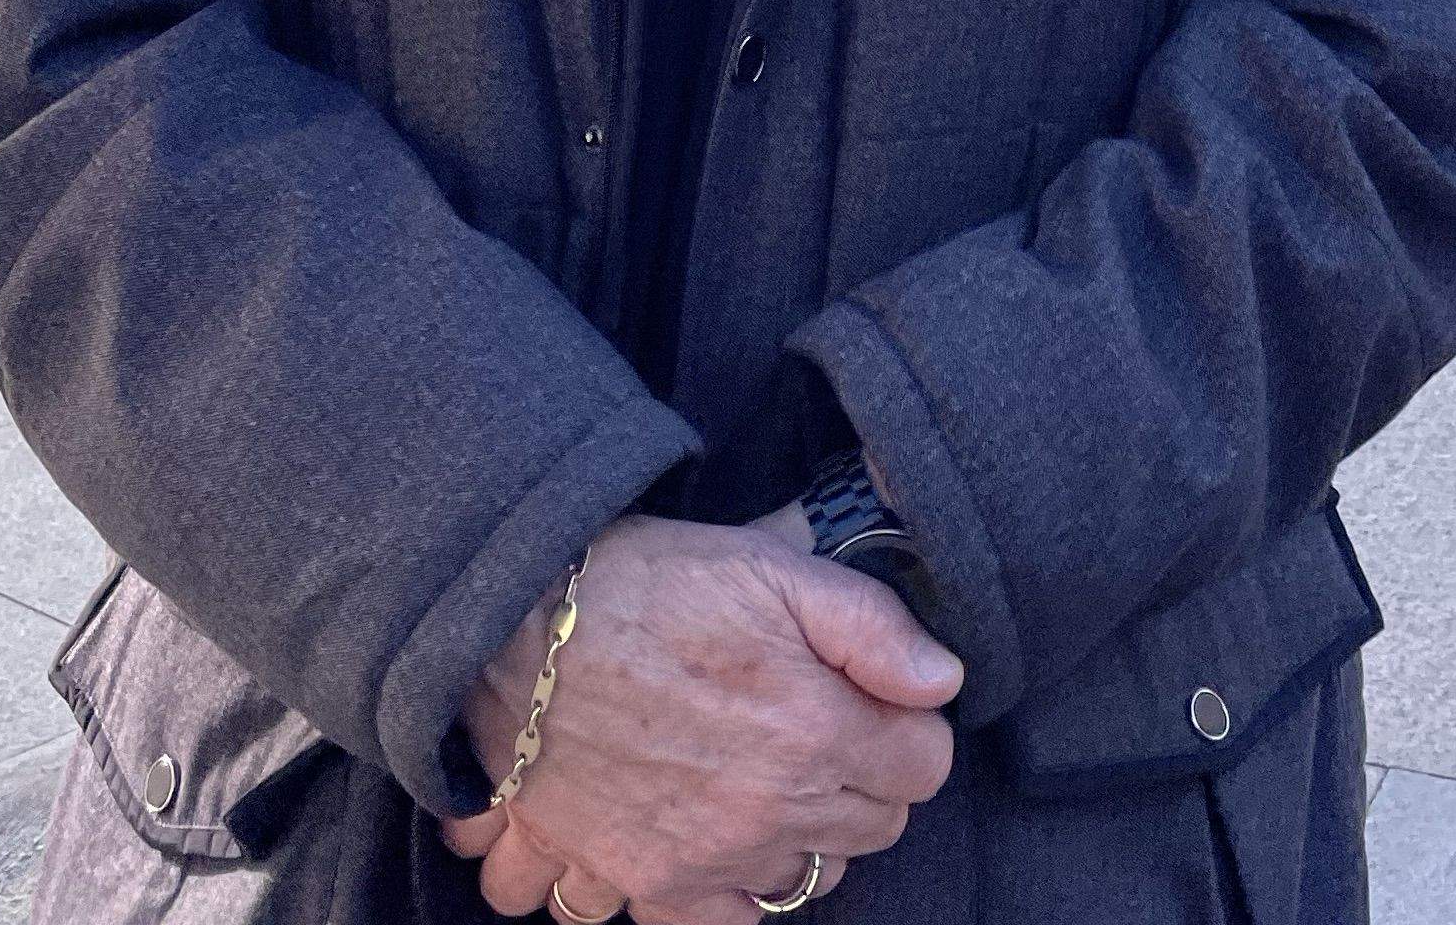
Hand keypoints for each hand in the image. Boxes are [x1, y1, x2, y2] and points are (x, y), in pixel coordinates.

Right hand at [439, 512, 957, 923]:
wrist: (513, 634)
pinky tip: (715, 834)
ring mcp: (711, 857)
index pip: (926, 764)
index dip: (906, 724)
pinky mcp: (649, 884)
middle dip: (862, 779)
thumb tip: (943, 681)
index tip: (872, 699)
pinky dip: (730, 889)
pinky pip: (725, 921)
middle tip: (813, 726)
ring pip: (808, 878)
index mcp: (816, 729)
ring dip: (801, 834)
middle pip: (876, 827)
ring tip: (760, 775)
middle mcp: (773, 811)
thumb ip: (871, 626)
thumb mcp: (768, 567)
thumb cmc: (644, 588)